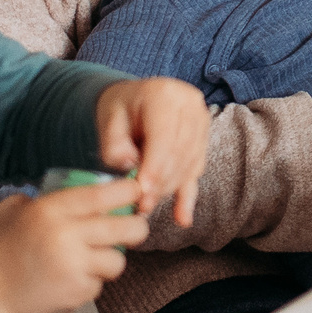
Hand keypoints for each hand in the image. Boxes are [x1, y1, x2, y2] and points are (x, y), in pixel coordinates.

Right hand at [0, 182, 146, 312]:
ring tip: (92, 260)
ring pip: (118, 259)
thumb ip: (33, 197)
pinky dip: (91, 282)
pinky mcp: (77, 293)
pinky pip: (100, 284)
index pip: (101, 195)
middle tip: (133, 227)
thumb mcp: (6, 212)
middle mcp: (66, 236)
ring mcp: (74, 267)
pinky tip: (70, 280)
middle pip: (125, 227)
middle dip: (137, 227)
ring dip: (110, 260)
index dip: (127, 191)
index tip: (136, 190)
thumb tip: (60, 189)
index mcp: (49, 211)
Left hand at [94, 78, 211, 224]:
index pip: (164, 136)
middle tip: (141, 205)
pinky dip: (187, 195)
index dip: (155, 166)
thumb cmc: (120, 108)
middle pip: (180, 151)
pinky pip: (197, 169)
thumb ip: (114, 144)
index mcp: (164, 94)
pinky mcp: (203, 138)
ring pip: (189, 163)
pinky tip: (182, 218)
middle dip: (160, 183)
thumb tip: (129, 165)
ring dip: (169, 189)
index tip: (143, 191)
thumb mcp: (108, 120)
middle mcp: (189, 105)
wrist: (135, 98)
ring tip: (148, 206)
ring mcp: (201, 121)